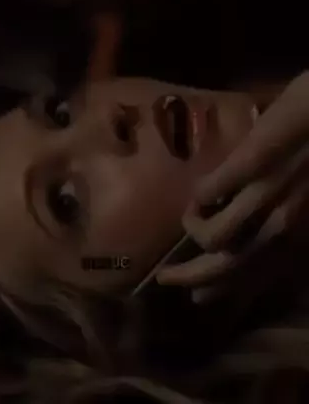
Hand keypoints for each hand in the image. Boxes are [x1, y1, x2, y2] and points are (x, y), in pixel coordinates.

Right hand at [156, 72, 308, 301]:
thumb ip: (295, 225)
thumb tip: (264, 237)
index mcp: (301, 238)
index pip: (254, 278)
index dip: (222, 293)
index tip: (198, 298)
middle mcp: (283, 227)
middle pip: (227, 267)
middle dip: (192, 278)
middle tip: (164, 279)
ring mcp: (266, 195)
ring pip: (216, 237)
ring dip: (195, 231)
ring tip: (189, 219)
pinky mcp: (251, 162)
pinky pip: (211, 191)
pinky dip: (200, 197)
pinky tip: (198, 191)